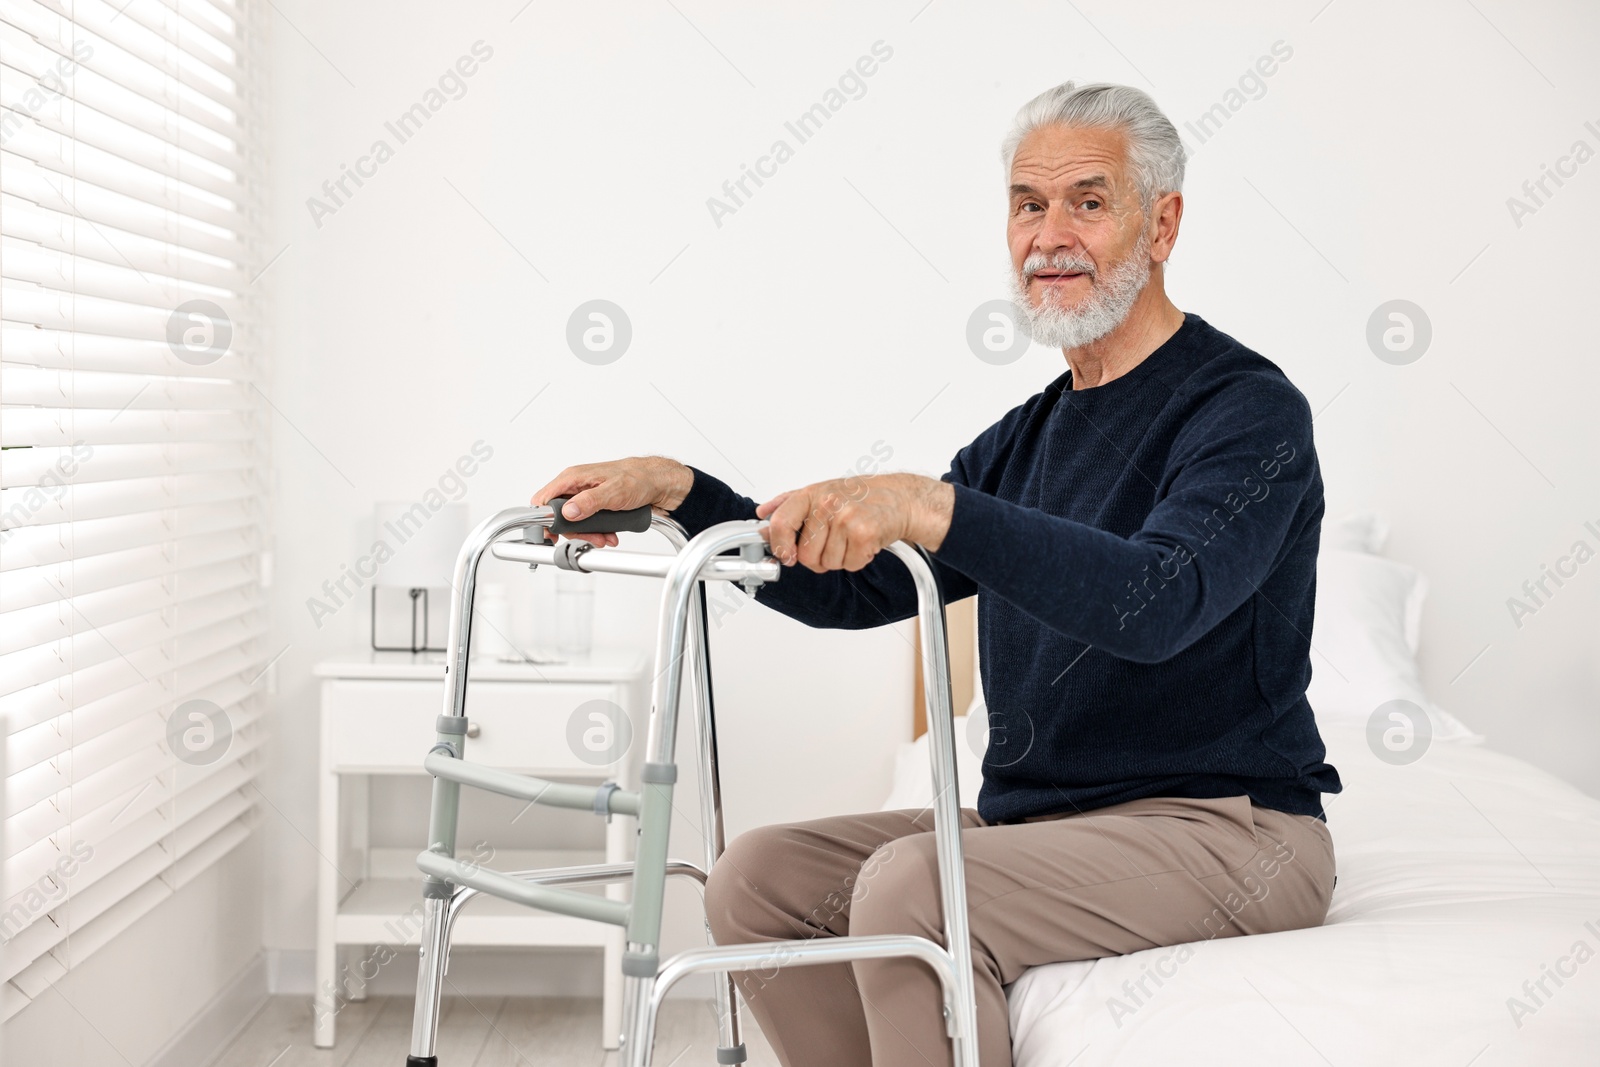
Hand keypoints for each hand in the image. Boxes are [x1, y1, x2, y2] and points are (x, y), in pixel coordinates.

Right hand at [531, 457, 693, 546]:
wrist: (658, 483)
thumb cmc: (638, 479)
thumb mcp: (614, 491)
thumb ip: (589, 501)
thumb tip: (568, 512)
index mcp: (574, 477)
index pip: (544, 498)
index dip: (543, 518)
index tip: (551, 534)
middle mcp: (577, 486)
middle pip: (560, 515)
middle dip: (575, 531)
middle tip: (592, 538)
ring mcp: (585, 495)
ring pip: (575, 522)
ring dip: (589, 534)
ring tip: (606, 537)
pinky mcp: (595, 505)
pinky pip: (588, 522)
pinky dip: (598, 531)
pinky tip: (610, 535)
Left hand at [756, 473, 953, 571]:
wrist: (899, 498)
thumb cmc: (860, 496)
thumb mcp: (820, 491)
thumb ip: (788, 503)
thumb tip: (762, 514)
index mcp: (811, 494)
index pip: (781, 522)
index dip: (780, 545)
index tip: (786, 556)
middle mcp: (826, 503)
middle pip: (806, 555)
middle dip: (819, 558)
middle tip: (834, 543)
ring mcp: (846, 518)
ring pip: (828, 563)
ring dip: (840, 558)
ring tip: (851, 538)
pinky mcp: (865, 533)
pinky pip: (850, 565)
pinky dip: (858, 560)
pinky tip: (864, 543)